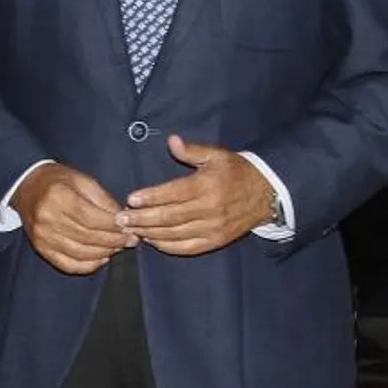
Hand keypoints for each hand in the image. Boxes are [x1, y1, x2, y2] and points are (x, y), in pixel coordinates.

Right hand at [11, 162, 137, 274]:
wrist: (27, 187)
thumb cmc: (58, 181)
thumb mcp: (82, 180)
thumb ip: (104, 200)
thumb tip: (124, 220)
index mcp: (58, 197)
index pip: (91, 218)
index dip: (113, 226)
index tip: (130, 228)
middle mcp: (47, 218)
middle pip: (88, 237)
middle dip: (114, 241)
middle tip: (131, 240)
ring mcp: (42, 236)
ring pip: (81, 253)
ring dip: (105, 253)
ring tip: (118, 248)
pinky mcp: (41, 248)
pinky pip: (68, 265)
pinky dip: (88, 266)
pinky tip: (101, 259)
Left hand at [118, 135, 275, 255]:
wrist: (266, 194)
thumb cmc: (235, 171)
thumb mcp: (216, 155)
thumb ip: (192, 150)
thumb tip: (172, 140)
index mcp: (207, 186)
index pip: (173, 194)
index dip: (151, 198)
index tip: (130, 200)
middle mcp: (209, 209)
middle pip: (170, 217)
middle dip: (142, 219)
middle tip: (121, 219)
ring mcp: (213, 228)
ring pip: (176, 234)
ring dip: (150, 233)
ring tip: (131, 229)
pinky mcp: (216, 241)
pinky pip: (188, 247)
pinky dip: (168, 246)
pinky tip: (153, 241)